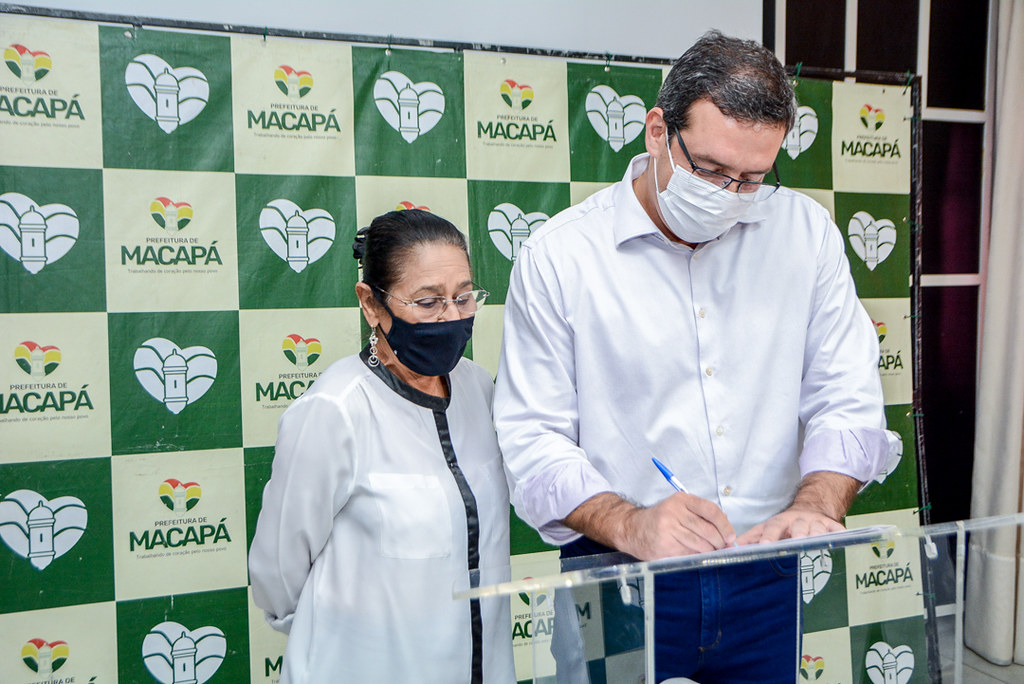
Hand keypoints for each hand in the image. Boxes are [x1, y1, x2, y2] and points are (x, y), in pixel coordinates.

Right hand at [620, 493, 735, 559]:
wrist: (633, 528)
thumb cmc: (660, 519)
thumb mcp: (678, 508)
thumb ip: (701, 514)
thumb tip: (726, 530)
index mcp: (681, 500)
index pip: (711, 511)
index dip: (725, 525)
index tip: (730, 536)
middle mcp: (674, 512)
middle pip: (708, 530)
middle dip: (719, 542)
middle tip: (721, 547)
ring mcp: (668, 529)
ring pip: (701, 544)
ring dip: (709, 551)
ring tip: (710, 552)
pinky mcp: (665, 546)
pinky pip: (689, 554)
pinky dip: (697, 557)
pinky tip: (696, 556)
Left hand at [736, 504, 844, 544]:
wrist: (809, 509)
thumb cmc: (785, 524)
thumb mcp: (767, 528)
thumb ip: (751, 538)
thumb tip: (731, 548)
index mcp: (781, 522)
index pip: (773, 528)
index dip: (769, 536)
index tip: (765, 545)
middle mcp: (799, 520)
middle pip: (799, 526)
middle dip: (798, 533)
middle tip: (797, 540)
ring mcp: (816, 523)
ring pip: (818, 528)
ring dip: (818, 533)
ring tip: (817, 541)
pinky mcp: (831, 526)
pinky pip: (837, 530)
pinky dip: (839, 533)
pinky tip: (841, 537)